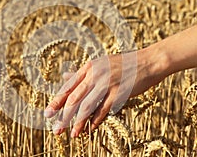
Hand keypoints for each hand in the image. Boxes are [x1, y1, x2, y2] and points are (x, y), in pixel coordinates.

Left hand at [44, 48, 168, 137]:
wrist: (148, 62)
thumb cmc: (124, 64)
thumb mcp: (101, 64)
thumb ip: (83, 73)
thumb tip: (65, 76)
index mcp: (89, 67)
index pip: (69, 86)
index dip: (57, 101)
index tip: (48, 113)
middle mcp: (95, 75)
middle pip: (74, 98)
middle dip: (63, 115)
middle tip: (55, 129)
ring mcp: (107, 84)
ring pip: (87, 106)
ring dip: (78, 122)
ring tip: (71, 134)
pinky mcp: (119, 93)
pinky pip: (104, 110)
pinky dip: (96, 121)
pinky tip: (90, 130)